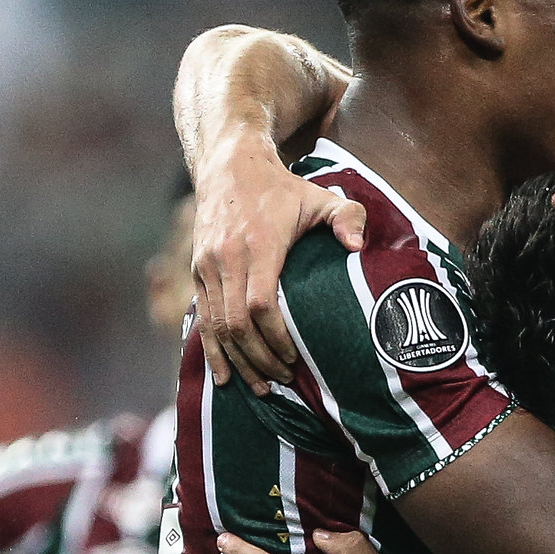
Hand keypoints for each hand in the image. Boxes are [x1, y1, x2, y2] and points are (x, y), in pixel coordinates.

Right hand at [191, 138, 365, 393]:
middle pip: (236, 324)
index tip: (294, 357)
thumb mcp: (320, 195)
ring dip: (237, 361)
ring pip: (216, 326)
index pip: (259, 304)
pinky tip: (225, 374)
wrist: (229, 165)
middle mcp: (226, 258)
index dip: (274, 337)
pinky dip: (213, 349)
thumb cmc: (282, 188)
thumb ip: (346, 216)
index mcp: (258, 244)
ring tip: (259, 387)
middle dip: (259, 358)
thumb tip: (357, 247)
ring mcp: (206, 266)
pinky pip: (202, 318)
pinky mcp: (197, 271)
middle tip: (283, 381)